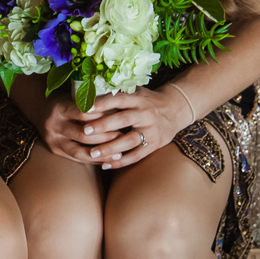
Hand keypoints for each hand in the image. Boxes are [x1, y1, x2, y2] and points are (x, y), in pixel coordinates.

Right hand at [26, 91, 116, 164]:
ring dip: (101, 153)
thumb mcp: (76, 96)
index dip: (103, 117)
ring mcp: (52, 139)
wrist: (40, 109)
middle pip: (83, 135)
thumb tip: (121, 108)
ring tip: (119, 152)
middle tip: (123, 136)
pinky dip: (94, 160)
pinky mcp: (54, 150)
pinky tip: (108, 160)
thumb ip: (93, 102)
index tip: (120, 118)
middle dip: (105, 137)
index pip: (84, 114)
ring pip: (80, 151)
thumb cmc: (66, 100)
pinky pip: (77, 159)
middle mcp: (53, 125)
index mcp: (59, 108)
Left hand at [76, 87, 190, 169]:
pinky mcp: (155, 144)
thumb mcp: (134, 93)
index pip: (119, 99)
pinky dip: (121, 161)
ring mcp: (151, 130)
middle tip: (84, 131)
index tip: (86, 108)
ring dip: (110, 148)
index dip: (103, 103)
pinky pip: (137, 155)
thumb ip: (115, 96)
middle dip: (103, 126)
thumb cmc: (145, 101)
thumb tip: (86, 95)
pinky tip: (105, 165)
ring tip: (92, 153)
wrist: (175, 110)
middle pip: (123, 120)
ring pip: (130, 140)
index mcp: (138, 99)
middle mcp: (145, 114)